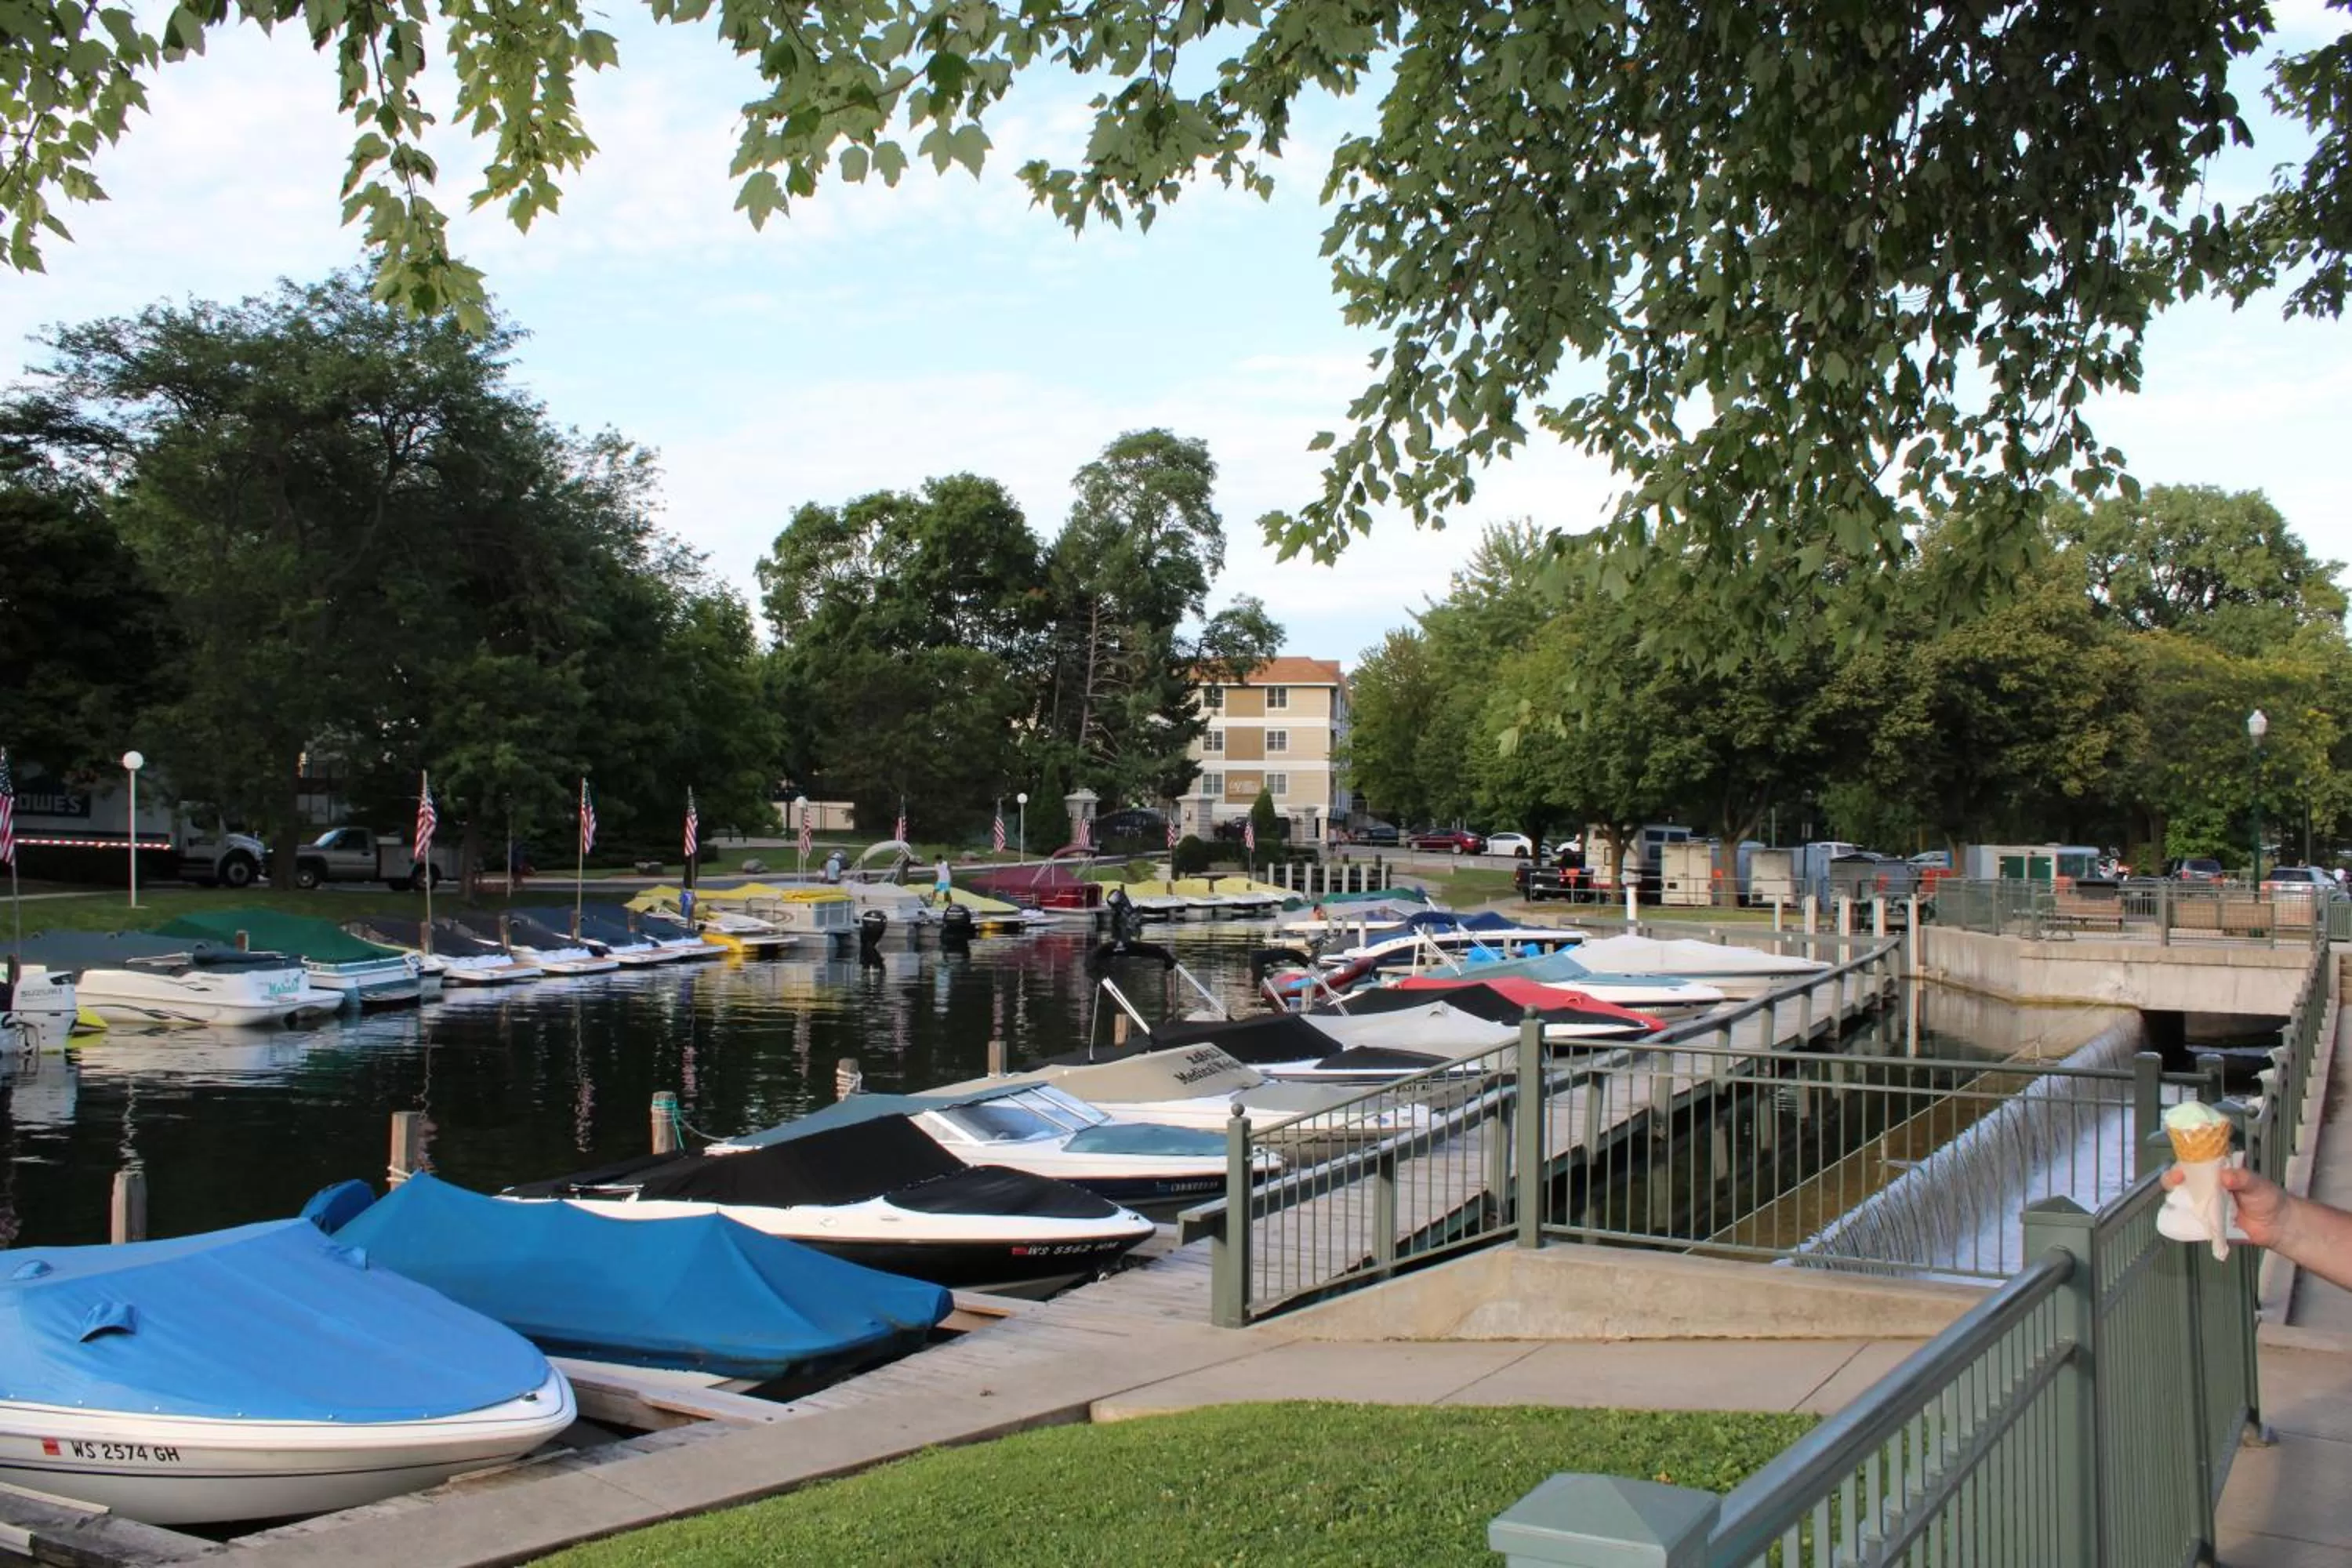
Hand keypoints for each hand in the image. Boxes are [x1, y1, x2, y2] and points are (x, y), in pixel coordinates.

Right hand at [2162, 1163, 2292, 1248]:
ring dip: (2177, 1202)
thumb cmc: (2269, 1198)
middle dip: (2173, 1182)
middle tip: (2175, 1184)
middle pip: (2182, 1181)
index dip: (2182, 1164)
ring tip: (2179, 1204)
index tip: (2180, 1170)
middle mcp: (2208, 1187)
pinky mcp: (2208, 1223)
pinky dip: (2186, 1221)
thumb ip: (2242, 1177)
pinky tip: (2184, 1221)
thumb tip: (2225, 1176)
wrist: (2278, 1225)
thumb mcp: (2256, 1183)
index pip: (2193, 1163)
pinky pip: (2192, 1221)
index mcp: (2217, 1172)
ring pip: (2183, 1201)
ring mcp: (2207, 1206)